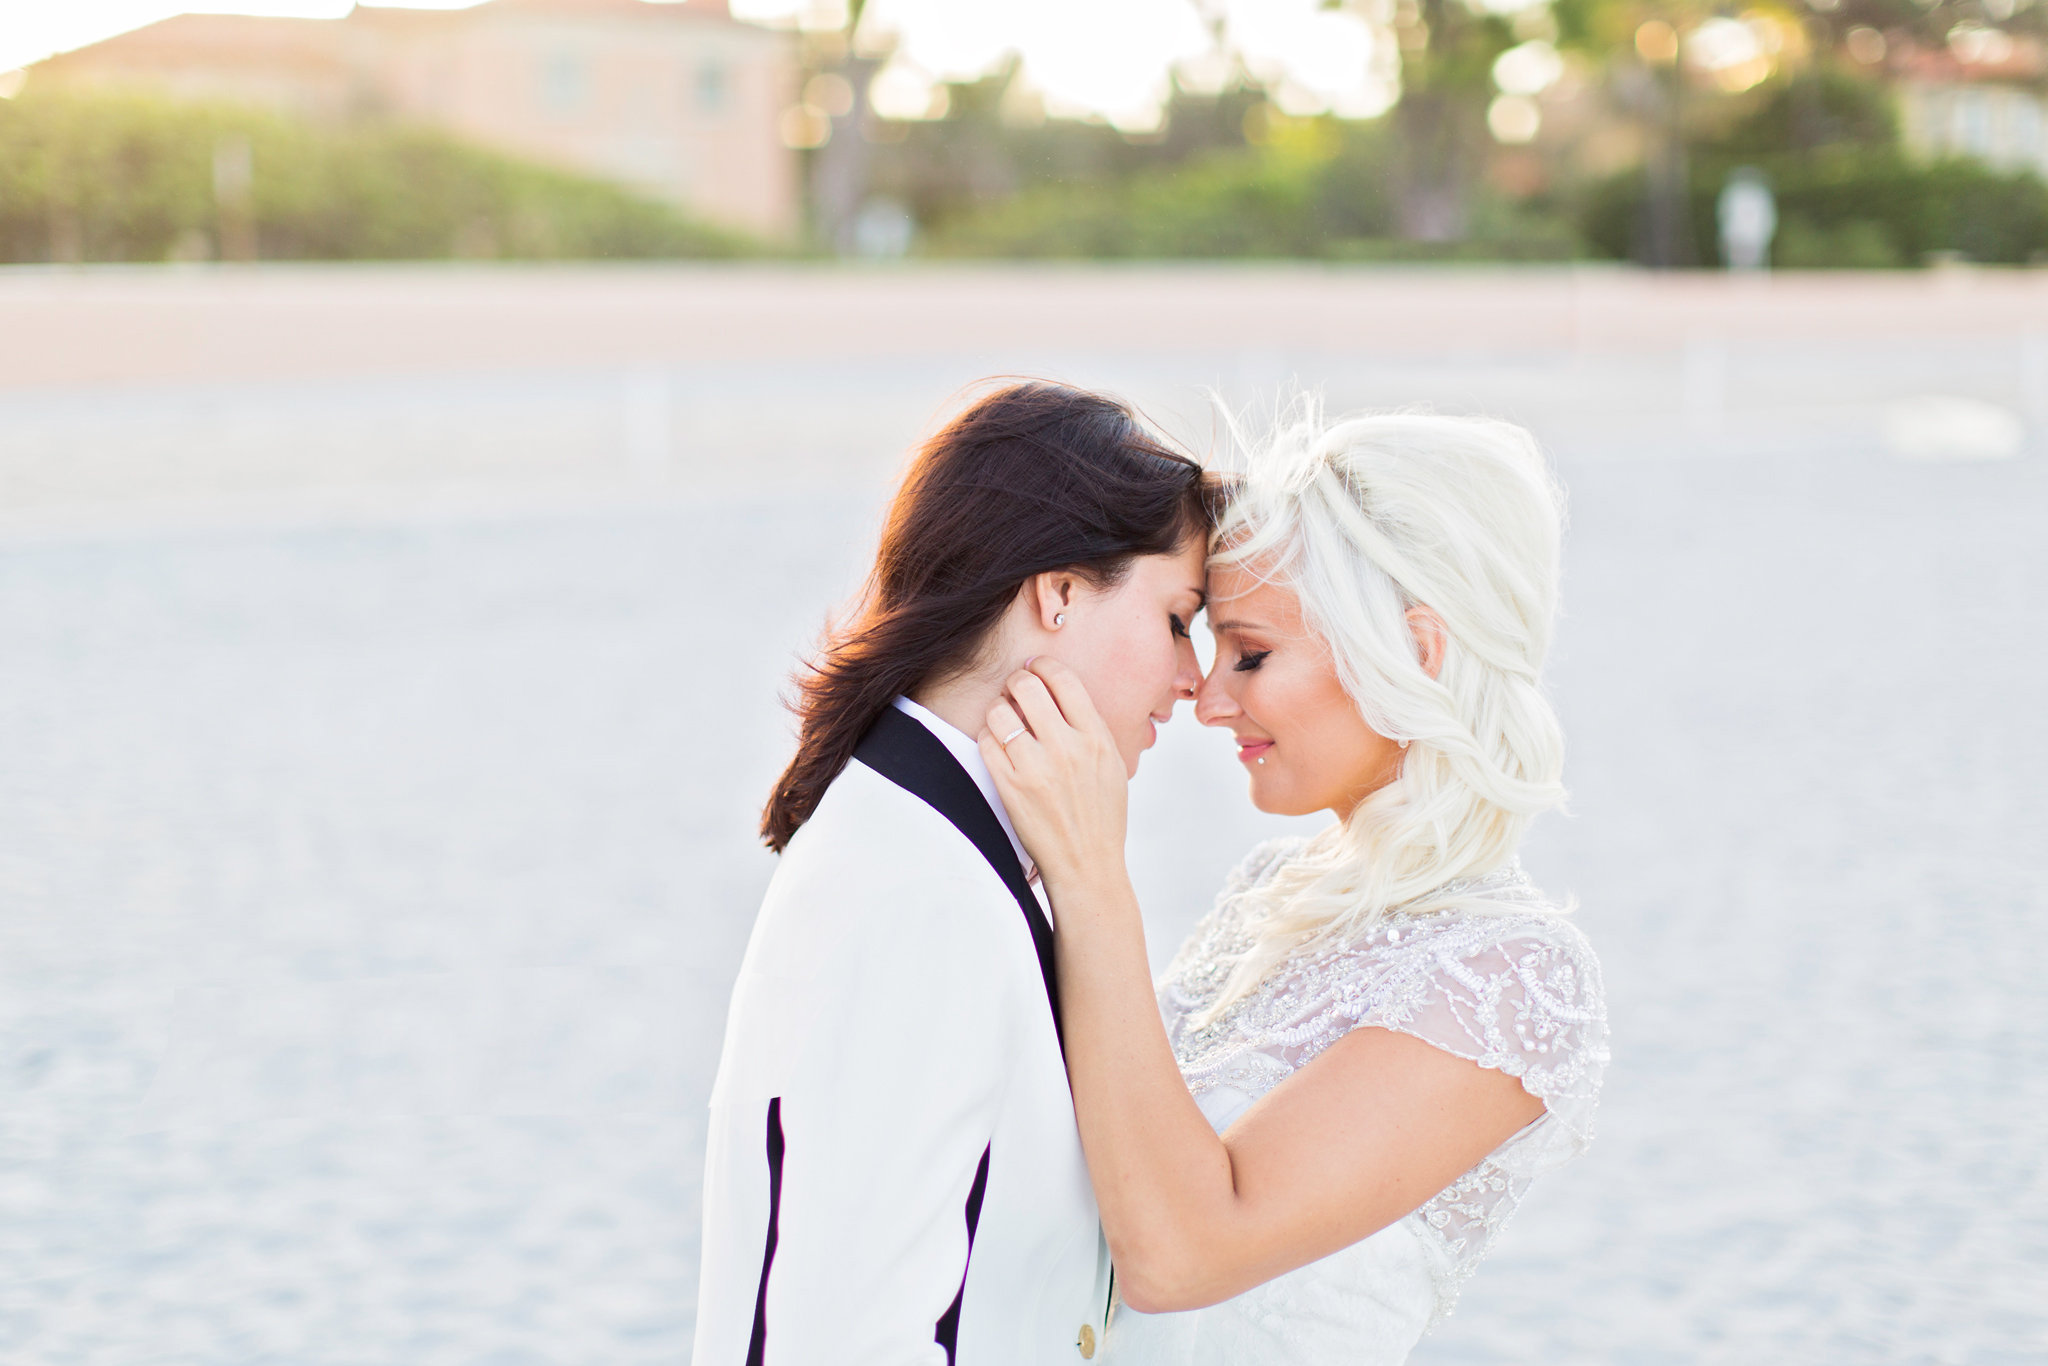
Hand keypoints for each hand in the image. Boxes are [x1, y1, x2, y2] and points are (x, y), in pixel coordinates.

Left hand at [977, 658, 1128, 896]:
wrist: (1087, 863)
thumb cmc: (1101, 814)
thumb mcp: (1111, 764)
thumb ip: (1090, 726)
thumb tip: (1062, 690)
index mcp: (1095, 738)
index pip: (1063, 680)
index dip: (1043, 666)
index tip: (1035, 668)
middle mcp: (1066, 748)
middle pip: (1028, 687)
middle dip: (1015, 681)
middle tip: (1014, 688)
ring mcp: (1036, 768)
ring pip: (1000, 712)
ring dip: (998, 708)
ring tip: (1004, 718)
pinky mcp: (1010, 787)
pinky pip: (986, 742)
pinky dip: (988, 736)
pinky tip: (997, 743)